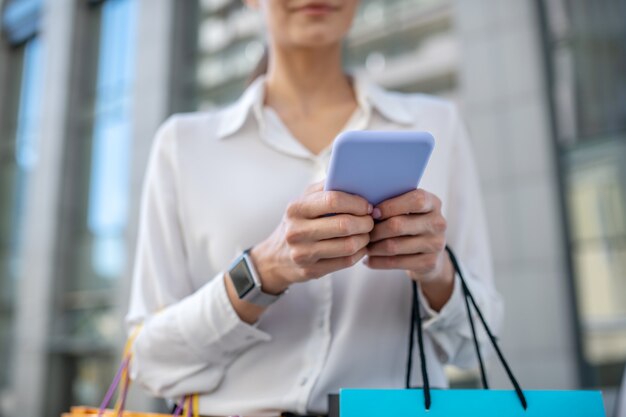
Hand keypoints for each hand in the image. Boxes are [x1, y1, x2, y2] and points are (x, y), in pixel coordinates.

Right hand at [251, 181, 374, 293]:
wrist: (276, 256)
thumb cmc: (299, 222)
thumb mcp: (305, 201)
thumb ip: (326, 188)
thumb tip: (354, 177)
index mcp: (296, 208)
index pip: (333, 200)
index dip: (356, 202)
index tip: (367, 205)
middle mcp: (296, 231)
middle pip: (344, 225)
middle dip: (365, 222)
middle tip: (371, 220)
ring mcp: (303, 253)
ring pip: (348, 245)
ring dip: (365, 238)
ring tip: (366, 233)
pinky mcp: (311, 270)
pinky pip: (346, 261)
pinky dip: (359, 253)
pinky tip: (359, 247)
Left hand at [365, 189, 453, 308]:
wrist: (430, 252)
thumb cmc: (411, 222)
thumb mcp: (409, 209)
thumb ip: (393, 201)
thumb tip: (364, 205)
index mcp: (433, 202)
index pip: (414, 201)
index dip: (390, 206)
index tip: (372, 212)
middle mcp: (438, 223)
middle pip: (398, 225)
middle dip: (375, 229)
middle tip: (361, 232)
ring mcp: (436, 244)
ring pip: (393, 246)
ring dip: (373, 247)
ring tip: (362, 246)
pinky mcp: (430, 263)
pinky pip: (396, 263)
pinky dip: (377, 261)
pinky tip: (368, 260)